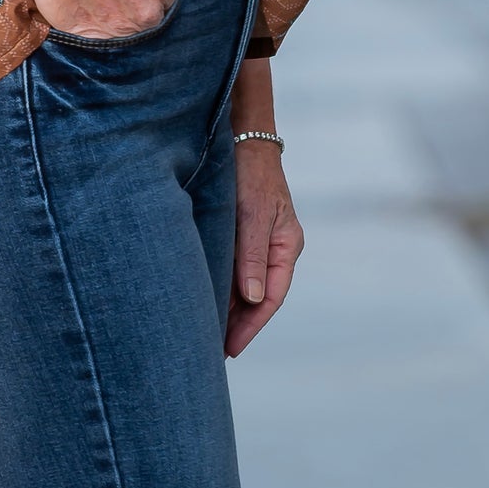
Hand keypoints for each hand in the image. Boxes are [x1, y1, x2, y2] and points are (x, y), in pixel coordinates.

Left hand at [225, 141, 302, 356]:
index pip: (271, 297)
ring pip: (243, 285)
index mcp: (286, 246)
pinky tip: (203, 298)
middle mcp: (273, 248)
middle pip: (257, 297)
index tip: (230, 349)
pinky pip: (231, 268)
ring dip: (227, 307)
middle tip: (212, 352)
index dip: (251, 326)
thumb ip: (251, 255)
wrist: (241, 136)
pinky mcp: (239, 232)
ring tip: (204, 333)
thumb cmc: (250, 172)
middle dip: (237, 324)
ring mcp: (257, 240)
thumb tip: (253, 300)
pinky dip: (220, 286)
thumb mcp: (253, 214)